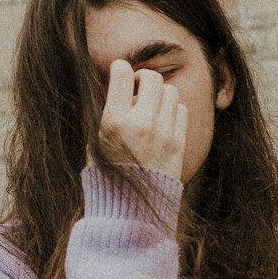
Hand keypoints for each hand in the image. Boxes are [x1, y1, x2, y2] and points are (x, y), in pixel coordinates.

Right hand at [87, 58, 187, 183]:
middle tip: (138, 90)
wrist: (131, 209)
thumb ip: (109, 113)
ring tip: (151, 108)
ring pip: (170, 91)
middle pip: (152, 78)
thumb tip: (119, 86)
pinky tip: (162, 121)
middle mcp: (140, 124)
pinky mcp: (178, 143)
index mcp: (114, 122)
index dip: (120, 69)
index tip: (120, 74)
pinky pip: (182, 110)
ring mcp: (163, 133)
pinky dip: (172, 111)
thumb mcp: (95, 142)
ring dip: (160, 95)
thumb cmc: (108, 175)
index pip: (122, 73)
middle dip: (144, 79)